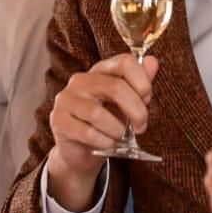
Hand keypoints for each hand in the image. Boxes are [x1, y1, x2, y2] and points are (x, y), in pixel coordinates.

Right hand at [46, 53, 157, 209]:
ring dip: (116, 130)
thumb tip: (153, 61)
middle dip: (136, 110)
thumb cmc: (106, 124)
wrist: (81, 151)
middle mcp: (81, 80)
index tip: (147, 99)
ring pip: (98, 113)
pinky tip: (107, 144)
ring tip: (119, 136)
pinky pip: (86, 132)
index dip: (142, 80)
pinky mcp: (58, 121)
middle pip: (116, 87)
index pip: (125, 62)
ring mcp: (66, 100)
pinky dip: (103, 141)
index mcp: (100, 71)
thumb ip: (140, 83)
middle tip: (141, 126)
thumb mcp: (126, 103)